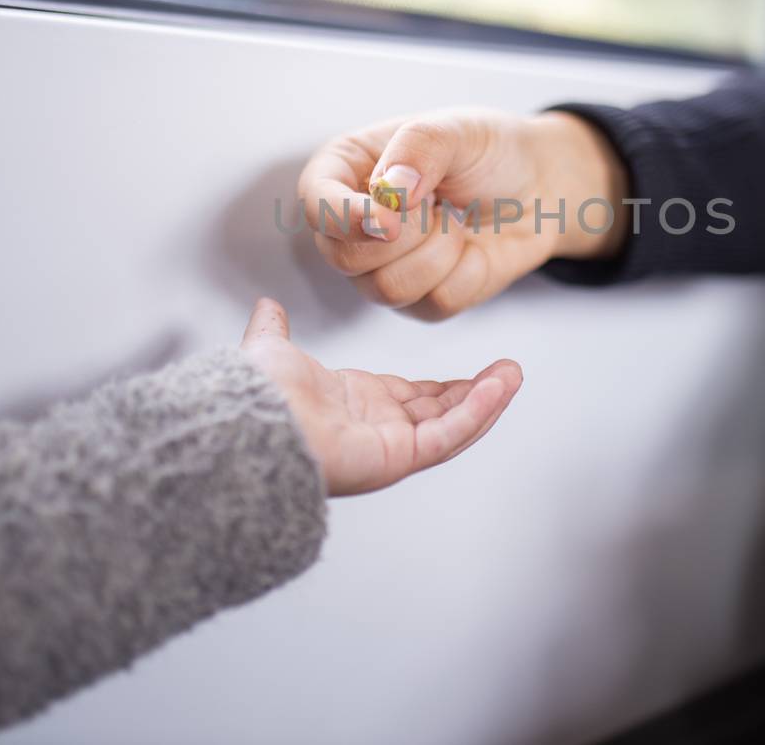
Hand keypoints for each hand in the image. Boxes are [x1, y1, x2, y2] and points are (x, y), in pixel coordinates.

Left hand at [239, 298, 523, 494]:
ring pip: (453, 424)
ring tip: (514, 374)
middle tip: (508, 370)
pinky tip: (500, 387)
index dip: (447, 386)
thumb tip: (267, 307)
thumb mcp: (271, 349)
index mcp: (354, 405)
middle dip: (478, 392)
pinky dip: (478, 411)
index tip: (476, 373)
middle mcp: (376, 430)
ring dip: (487, 400)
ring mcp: (390, 447)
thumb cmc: (256, 395)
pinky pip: (448, 434)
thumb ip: (274, 330)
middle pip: (441, 412)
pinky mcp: (399, 457)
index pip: (414, 398)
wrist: (250, 421)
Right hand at [296, 109, 627, 319]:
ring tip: (456, 219)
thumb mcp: (457, 129)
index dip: (345, 219)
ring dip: (439, 252)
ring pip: (386, 289)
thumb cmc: (488, 150)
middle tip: (439, 203)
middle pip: (344, 257)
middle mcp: (353, 223)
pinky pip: (432, 305)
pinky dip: (466, 274)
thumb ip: (419, 148)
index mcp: (345, 170)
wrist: (538, 187)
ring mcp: (383, 267)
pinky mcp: (420, 299)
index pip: (317, 203)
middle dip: (405, 234)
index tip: (389, 221)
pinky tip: (471, 247)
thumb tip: (389, 191)